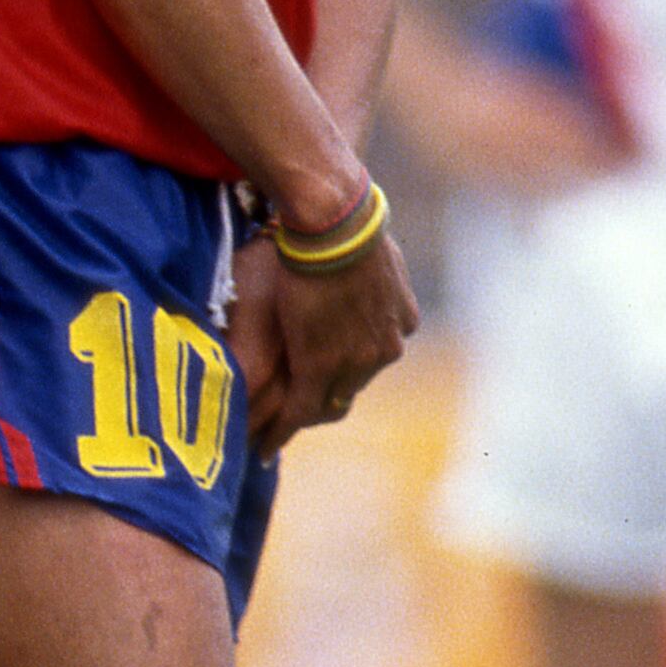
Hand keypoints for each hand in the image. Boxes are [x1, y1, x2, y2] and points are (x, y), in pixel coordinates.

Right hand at [238, 232, 415, 455]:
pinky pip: (300, 409)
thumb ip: (377, 272)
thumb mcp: (377, 248)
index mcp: (401, 318)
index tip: (331, 369)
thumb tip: (372, 267)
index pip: (374, 353)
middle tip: (302, 404)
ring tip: (279, 429)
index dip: (349, 362)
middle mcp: (386, 346)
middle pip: (355, 382)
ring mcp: (355, 360)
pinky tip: (264, 446)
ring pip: (329, 399)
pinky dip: (281, 432)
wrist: (335, 221)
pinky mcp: (318, 365)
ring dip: (305, 414)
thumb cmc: (349, 220)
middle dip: (329, 393)